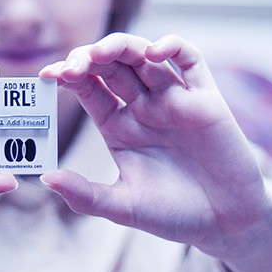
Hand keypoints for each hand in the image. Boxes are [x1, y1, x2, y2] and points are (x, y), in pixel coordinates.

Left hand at [39, 33, 271, 271]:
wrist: (226, 225)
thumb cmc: (174, 215)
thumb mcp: (123, 208)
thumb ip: (85, 195)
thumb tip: (45, 178)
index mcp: (119, 126)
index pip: (88, 88)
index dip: (68, 76)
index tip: (48, 76)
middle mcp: (144, 107)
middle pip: (112, 66)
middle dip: (89, 58)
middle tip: (72, 64)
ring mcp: (174, 99)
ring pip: (144, 56)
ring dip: (122, 46)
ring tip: (101, 52)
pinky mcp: (206, 98)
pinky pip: (191, 60)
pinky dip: (173, 46)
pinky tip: (154, 52)